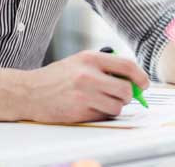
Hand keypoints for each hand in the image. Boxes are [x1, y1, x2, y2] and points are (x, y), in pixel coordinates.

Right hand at [22, 50, 149, 122]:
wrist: (30, 92)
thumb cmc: (57, 77)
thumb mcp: (80, 62)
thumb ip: (105, 66)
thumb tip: (132, 79)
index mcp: (91, 59)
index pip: (127, 66)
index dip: (140, 76)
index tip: (144, 84)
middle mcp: (88, 76)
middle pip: (126, 89)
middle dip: (128, 95)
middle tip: (122, 95)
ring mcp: (84, 95)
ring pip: (117, 106)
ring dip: (114, 106)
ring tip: (102, 102)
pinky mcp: (79, 112)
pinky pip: (103, 116)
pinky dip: (101, 114)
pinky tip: (89, 108)